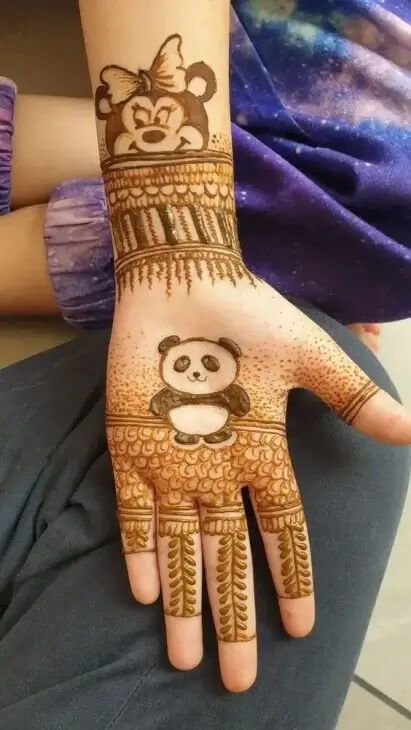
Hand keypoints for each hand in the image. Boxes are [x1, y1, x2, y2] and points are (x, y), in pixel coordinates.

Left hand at [106, 278, 410, 691]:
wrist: (184, 282)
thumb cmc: (249, 317)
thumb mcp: (308, 359)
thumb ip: (351, 397)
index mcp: (262, 452)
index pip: (282, 528)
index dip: (291, 577)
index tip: (301, 628)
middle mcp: (218, 469)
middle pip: (229, 555)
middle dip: (234, 613)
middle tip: (238, 678)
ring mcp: (173, 461)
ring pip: (179, 544)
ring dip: (183, 599)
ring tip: (186, 658)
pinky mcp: (132, 445)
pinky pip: (135, 507)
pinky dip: (138, 547)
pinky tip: (144, 592)